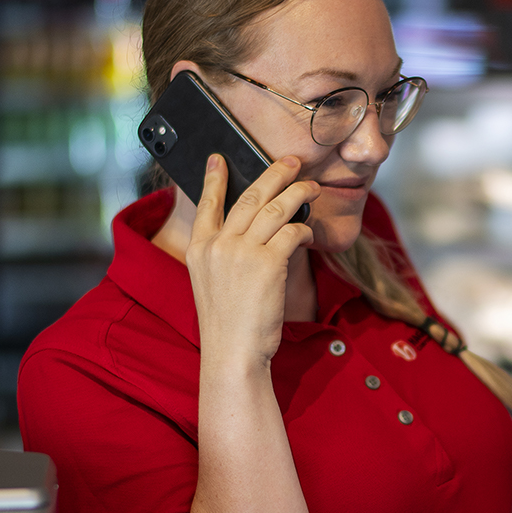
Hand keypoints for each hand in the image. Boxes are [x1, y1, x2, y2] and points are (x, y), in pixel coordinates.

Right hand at [185, 153, 318, 367]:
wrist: (232, 353)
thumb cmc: (229, 325)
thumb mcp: (212, 284)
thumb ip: (225, 255)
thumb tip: (257, 230)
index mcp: (199, 250)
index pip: (207, 204)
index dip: (214, 179)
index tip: (218, 159)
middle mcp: (217, 245)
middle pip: (249, 196)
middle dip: (274, 174)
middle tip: (291, 162)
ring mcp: (241, 252)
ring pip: (275, 208)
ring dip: (298, 193)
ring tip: (312, 188)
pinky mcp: (267, 263)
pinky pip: (292, 233)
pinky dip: (303, 229)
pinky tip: (309, 232)